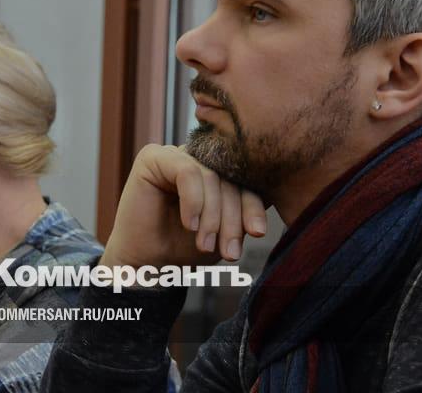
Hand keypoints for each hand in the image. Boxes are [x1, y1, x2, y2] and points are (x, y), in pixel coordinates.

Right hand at [100, 144, 267, 269]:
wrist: (146, 266)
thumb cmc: (183, 248)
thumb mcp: (224, 231)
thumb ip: (244, 212)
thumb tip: (275, 196)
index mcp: (216, 172)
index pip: (244, 181)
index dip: (252, 206)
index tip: (257, 233)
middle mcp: (197, 159)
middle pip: (229, 179)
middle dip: (232, 218)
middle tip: (229, 251)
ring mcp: (175, 155)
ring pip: (210, 177)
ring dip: (212, 216)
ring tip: (206, 244)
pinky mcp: (153, 157)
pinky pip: (186, 172)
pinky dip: (193, 201)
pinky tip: (190, 225)